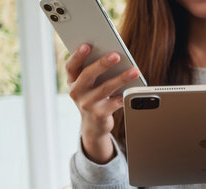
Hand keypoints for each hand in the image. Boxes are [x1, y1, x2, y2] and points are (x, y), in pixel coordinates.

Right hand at [65, 44, 139, 163]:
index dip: (77, 55)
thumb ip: (94, 71)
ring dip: (121, 78)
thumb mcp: (89, 85)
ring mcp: (87, 104)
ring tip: (134, 71)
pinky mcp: (99, 114)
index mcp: (72, 81)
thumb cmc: (94, 97)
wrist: (94, 125)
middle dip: (102, 64)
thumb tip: (112, 55)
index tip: (87, 45)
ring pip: (105, 88)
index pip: (71, 66)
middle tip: (116, 55)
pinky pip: (115, 103)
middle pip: (88, 75)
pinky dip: (125, 95)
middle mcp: (76, 92)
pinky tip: (134, 90)